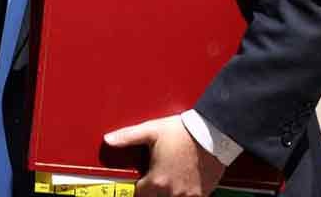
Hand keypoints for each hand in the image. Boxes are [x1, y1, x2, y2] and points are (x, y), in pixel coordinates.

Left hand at [104, 115, 224, 196]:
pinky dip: (184, 196)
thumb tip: (108, 139)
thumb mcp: (151, 130)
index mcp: (156, 181)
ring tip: (169, 182)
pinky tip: (183, 186)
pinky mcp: (202, 195)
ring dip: (167, 195)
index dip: (138, 189)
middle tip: (155, 181)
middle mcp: (171, 192)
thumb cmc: (182, 132)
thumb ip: (128, 137)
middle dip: (152, 193)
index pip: (139, 195)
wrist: (212, 133)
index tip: (141, 181)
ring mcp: (187, 196)